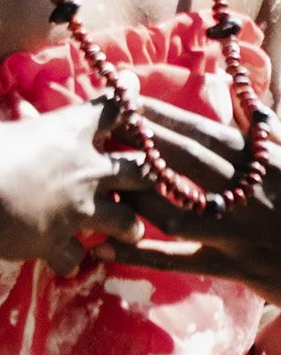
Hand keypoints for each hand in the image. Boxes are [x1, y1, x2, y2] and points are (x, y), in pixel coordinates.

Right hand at [0, 96, 142, 274]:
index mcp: (68, 131)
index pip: (112, 108)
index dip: (126, 99)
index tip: (136, 89)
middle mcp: (86, 169)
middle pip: (141, 169)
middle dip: (151, 173)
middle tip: (155, 175)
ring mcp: (81, 209)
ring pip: (124, 218)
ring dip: (127, 224)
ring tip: (130, 229)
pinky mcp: (63, 240)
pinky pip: (77, 254)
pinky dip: (74, 258)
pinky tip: (72, 263)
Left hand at [99, 95, 280, 297]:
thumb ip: (259, 127)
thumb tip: (233, 89)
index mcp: (260, 162)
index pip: (203, 133)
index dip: (161, 117)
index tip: (124, 101)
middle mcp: (246, 192)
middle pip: (185, 163)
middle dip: (139, 144)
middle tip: (95, 132)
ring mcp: (237, 230)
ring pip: (177, 212)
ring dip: (135, 198)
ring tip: (95, 187)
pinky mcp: (232, 265)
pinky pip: (178, 261)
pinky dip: (140, 255)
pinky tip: (102, 248)